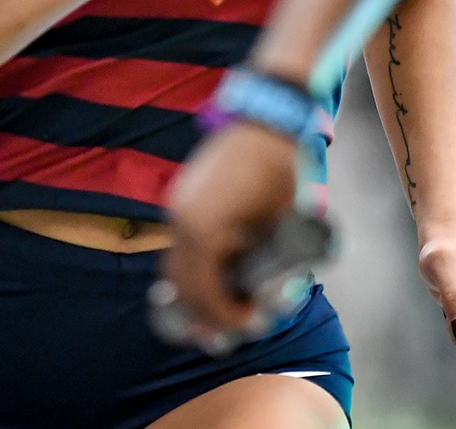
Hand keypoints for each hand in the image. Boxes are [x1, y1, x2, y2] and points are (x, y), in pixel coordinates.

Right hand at [162, 122, 299, 341]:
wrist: (266, 118)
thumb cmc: (279, 168)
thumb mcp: (282, 221)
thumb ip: (270, 261)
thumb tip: (269, 298)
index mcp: (203, 230)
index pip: (205, 291)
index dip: (225, 316)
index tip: (250, 325)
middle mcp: (181, 221)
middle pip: (182, 285)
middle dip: (202, 315)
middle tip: (225, 336)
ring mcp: (176, 207)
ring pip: (173, 266)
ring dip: (191, 294)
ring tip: (213, 316)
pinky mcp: (181, 198)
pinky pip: (177, 246)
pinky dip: (188, 270)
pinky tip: (205, 282)